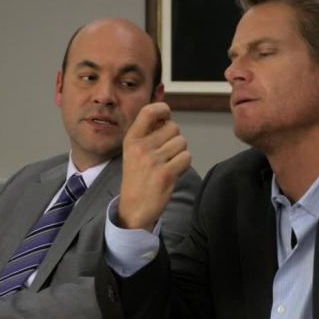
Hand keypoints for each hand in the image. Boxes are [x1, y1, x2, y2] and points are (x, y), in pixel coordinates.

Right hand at [118, 102, 191, 231]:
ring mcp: (153, 161)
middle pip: (173, 127)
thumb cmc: (138, 178)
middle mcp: (141, 147)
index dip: (163, 109)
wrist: (134, 209)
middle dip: (175, 138)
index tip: (166, 116)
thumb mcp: (134, 152)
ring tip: (169, 164)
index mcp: (131, 139)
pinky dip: (184, 165)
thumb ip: (148, 134)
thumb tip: (166, 115)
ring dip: (180, 153)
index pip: (149, 111)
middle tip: (166, 154)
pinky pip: (186, 157)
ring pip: (182, 142)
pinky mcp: (166, 174)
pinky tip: (173, 173)